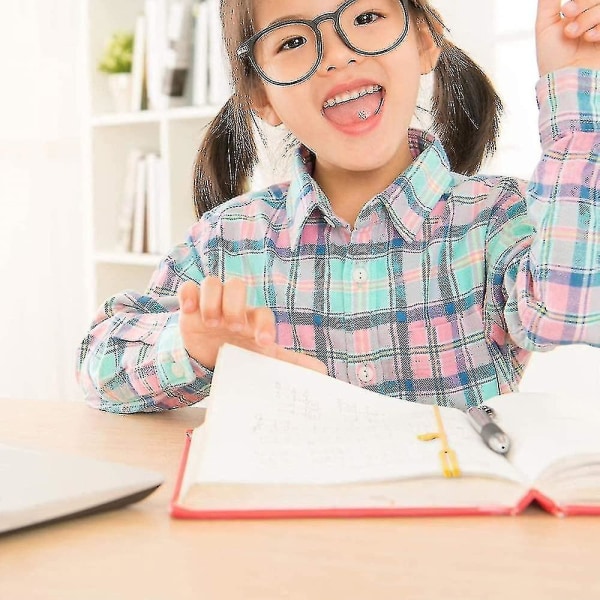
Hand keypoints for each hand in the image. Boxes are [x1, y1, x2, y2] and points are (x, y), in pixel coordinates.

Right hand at [178, 276, 326, 373]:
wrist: (209, 356)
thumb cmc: (240, 353)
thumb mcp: (262, 360)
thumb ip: (289, 364)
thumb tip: (321, 373)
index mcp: (252, 320)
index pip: (262, 313)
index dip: (264, 325)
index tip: (263, 343)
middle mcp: (233, 307)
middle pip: (237, 286)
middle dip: (235, 305)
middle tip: (233, 327)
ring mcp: (211, 304)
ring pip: (213, 283)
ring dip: (212, 300)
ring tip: (212, 323)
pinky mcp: (191, 307)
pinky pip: (189, 288)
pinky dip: (188, 295)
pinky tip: (190, 311)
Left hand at [536, 0, 599, 75]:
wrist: (564, 81)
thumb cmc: (553, 57)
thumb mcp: (545, 26)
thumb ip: (548, 2)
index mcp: (580, 10)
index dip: (580, 0)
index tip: (566, 10)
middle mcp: (594, 16)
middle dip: (582, 6)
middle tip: (568, 19)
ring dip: (589, 18)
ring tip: (575, 34)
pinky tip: (590, 38)